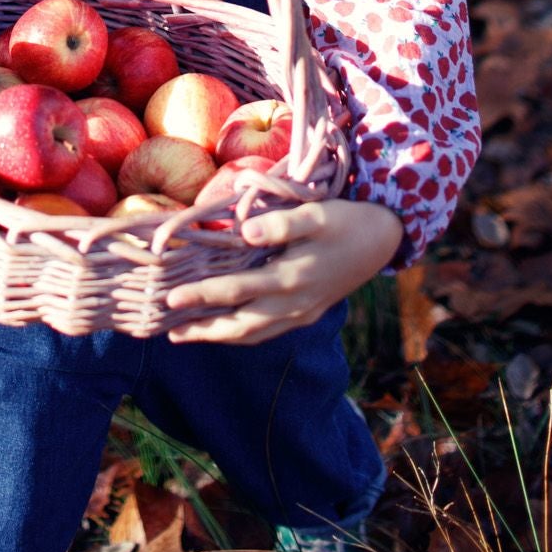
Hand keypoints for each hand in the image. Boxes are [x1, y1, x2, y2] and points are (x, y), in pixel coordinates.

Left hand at [165, 199, 403, 344]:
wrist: (382, 239)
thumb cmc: (345, 220)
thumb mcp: (316, 214)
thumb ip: (281, 225)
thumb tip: (243, 233)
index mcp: (292, 279)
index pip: (237, 293)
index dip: (202, 296)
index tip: (171, 299)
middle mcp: (294, 305)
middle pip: (240, 326)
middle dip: (203, 330)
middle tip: (169, 333)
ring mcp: (301, 314)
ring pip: (253, 334)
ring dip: (219, 337)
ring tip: (187, 335)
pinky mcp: (307, 314)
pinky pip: (267, 331)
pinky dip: (242, 334)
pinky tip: (225, 329)